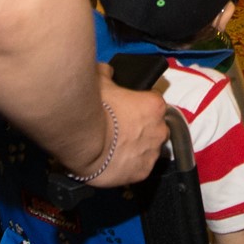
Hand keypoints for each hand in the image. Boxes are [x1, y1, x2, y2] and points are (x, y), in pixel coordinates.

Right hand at [84, 64, 168, 187]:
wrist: (84, 141)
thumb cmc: (94, 109)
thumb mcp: (100, 81)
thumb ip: (108, 74)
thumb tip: (108, 71)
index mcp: (154, 105)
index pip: (154, 102)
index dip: (140, 104)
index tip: (127, 109)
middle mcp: (160, 129)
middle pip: (155, 126)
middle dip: (141, 127)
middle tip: (120, 128)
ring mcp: (152, 152)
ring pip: (149, 148)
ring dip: (137, 147)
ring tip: (116, 147)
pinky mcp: (142, 172)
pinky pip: (140, 167)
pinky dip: (130, 165)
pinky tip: (115, 162)